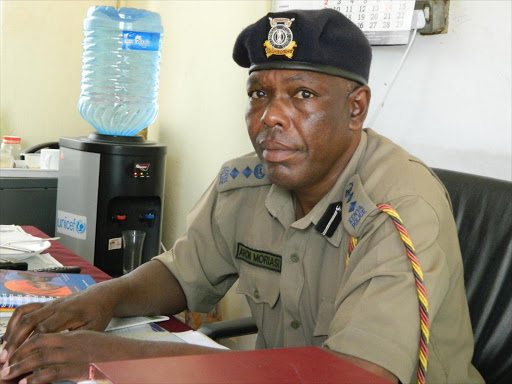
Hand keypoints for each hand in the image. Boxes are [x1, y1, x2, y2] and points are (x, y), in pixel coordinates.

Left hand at [0, 330, 129, 383]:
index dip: (24, 344)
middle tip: (3, 366)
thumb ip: (75, 349)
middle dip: (17, 356)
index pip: (43, 336)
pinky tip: (26, 382)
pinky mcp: (79, 368)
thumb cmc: (114, 354)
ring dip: (21, 366)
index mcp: (75, 335)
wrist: (134, 356)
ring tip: (7, 375)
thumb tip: (56, 358)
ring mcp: (76, 355)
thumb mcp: (93, 346)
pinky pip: (53, 372)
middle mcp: (73, 342)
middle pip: (37, 345)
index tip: (11, 353)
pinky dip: (37, 377)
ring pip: (41, 357)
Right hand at [1, 284, 115, 365]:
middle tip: (6, 361)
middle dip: (15, 342)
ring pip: (24, 315)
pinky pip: (25, 308)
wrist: (101, 295)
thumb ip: (77, 341)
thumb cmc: (99, 314)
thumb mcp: (94, 330)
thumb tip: (62, 359)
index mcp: (69, 314)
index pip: (44, 330)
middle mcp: (56, 307)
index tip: (23, 361)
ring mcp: (50, 303)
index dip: (31, 345)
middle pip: (29, 322)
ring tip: (4, 350)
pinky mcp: (46, 303)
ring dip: (11, 332)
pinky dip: (14, 321)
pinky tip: (9, 335)